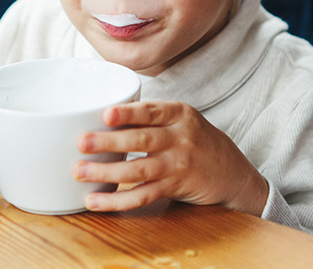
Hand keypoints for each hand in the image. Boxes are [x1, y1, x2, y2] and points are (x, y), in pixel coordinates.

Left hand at [73, 101, 268, 214]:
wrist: (233, 173)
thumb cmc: (196, 140)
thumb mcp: (182, 119)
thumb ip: (151, 115)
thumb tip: (100, 113)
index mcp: (179, 114)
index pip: (151, 111)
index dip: (128, 113)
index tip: (106, 114)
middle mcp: (180, 138)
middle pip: (142, 140)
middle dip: (109, 142)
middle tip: (81, 142)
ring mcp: (178, 165)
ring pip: (139, 170)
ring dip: (106, 173)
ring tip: (79, 172)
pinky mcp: (174, 188)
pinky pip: (143, 195)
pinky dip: (118, 200)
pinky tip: (95, 202)